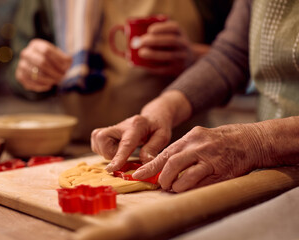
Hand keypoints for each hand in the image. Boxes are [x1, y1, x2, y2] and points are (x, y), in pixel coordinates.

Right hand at [15, 39, 71, 91]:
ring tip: (56, 81)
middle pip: (41, 62)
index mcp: (36, 45)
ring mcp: (21, 64)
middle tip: (62, 77)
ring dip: (48, 80)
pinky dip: (41, 86)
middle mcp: (26, 53)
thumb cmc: (54, 62)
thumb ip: (66, 60)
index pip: (46, 50)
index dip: (57, 61)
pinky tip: (49, 86)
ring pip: (35, 74)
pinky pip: (30, 83)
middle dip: (54, 72)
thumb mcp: (62, 58)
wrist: (40, 67)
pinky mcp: (19, 75)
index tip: (66, 68)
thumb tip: (67, 62)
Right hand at [91, 90, 191, 171]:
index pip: (125, 143)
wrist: (151, 117)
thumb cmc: (157, 127)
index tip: (111, 169)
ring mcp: (111, 128)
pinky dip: (103, 150)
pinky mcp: (104, 132)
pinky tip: (114, 149)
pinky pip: (96, 144)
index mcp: (137, 126)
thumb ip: (153, 148)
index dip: (118, 157)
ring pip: (98, 142)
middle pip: (103, 139)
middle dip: (110, 153)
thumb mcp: (163, 136)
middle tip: (124, 155)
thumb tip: (145, 162)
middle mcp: (121, 125)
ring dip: (107, 152)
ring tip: (120, 150)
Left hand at [132, 123, 268, 192]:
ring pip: (185, 175)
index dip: (150, 166)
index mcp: (190, 137)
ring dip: (176, 185)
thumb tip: (162, 166)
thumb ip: (182, 150)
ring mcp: (210, 159)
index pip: (165, 153)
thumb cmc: (219, 141)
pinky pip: (201, 183)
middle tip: (161, 184)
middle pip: (172, 163)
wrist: (248, 141)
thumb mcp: (199, 138)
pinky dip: (190, 188)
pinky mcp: (221, 171)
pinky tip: (187, 188)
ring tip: (174, 187)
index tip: (138, 175)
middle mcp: (198, 146)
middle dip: (163, 177)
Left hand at [138, 20, 200, 75]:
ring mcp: (181, 58)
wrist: (188, 60)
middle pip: (172, 41)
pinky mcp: (176, 70)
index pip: (174, 28)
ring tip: (141, 53)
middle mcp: (183, 45)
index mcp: (180, 33)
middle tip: (141, 42)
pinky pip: (163, 69)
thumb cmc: (170, 45)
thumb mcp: (168, 35)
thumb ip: (153, 33)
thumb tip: (127, 31)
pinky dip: (151, 67)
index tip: (149, 30)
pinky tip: (142, 64)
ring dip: (153, 54)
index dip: (162, 28)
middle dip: (155, 40)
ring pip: (169, 56)